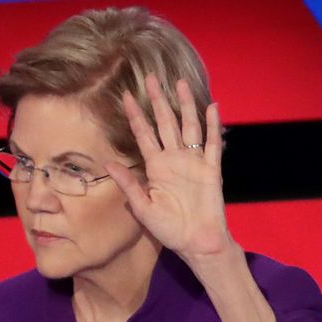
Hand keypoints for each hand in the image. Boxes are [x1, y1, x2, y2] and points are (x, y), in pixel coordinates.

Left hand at [106, 75, 238, 270]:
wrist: (197, 243)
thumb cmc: (170, 230)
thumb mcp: (142, 208)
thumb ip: (128, 185)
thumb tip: (108, 164)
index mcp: (156, 167)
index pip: (143, 134)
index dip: (135, 115)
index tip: (124, 96)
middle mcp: (174, 159)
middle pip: (165, 123)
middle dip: (157, 101)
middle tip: (150, 78)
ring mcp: (193, 162)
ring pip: (188, 126)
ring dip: (184, 105)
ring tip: (180, 83)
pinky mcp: (211, 169)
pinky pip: (212, 143)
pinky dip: (212, 125)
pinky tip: (211, 107)